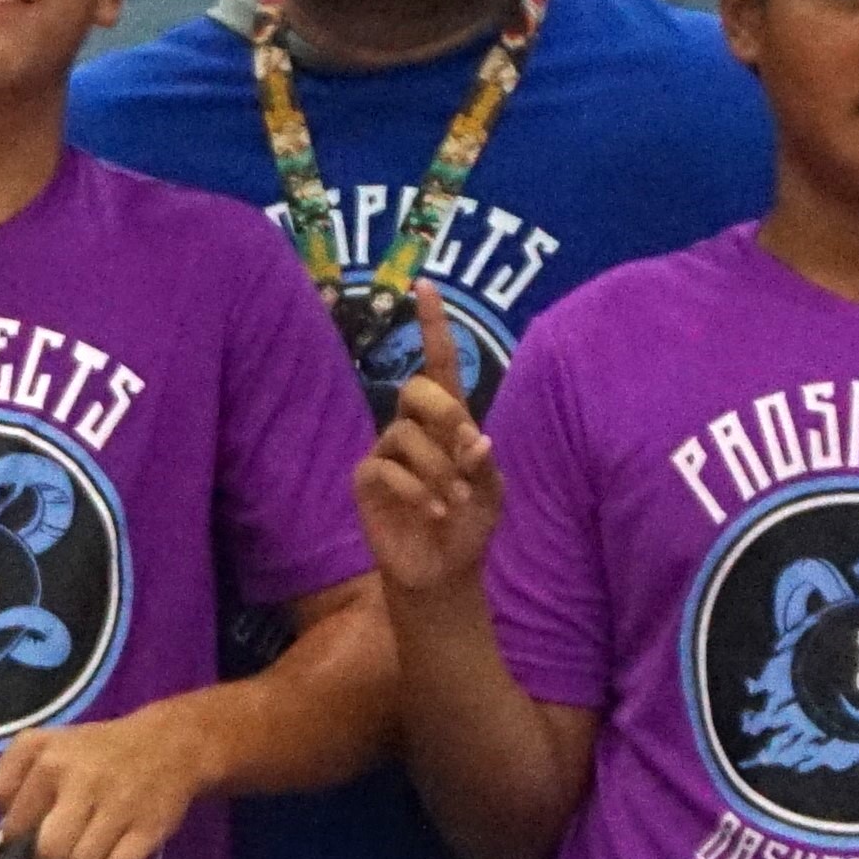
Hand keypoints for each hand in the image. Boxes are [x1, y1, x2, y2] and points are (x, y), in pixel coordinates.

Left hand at [0, 706, 215, 858]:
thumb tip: (4, 824)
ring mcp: (118, 808)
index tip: (21, 849)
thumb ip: (13, 776)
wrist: (170, 744)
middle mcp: (82, 782)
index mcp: (49, 760)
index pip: (14, 822)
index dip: (13, 844)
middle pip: (46, 851)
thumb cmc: (97, 750)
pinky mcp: (146, 831)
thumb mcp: (46, 743)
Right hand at [351, 323, 500, 595]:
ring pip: (404, 433)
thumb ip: (486, 465)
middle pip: (416, 387)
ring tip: (455, 502)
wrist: (443, 573)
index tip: (425, 285)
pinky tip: (435, 513)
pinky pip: (387, 467)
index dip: (432, 325)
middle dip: (444, 413)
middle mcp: (412, 427)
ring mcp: (386, 451)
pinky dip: (418, 491)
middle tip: (468, 449)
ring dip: (439, 469)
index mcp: (448, 420)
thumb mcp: (492, 494)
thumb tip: (476, 437)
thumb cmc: (470, 527)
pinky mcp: (366, 480)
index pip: (438, 363)